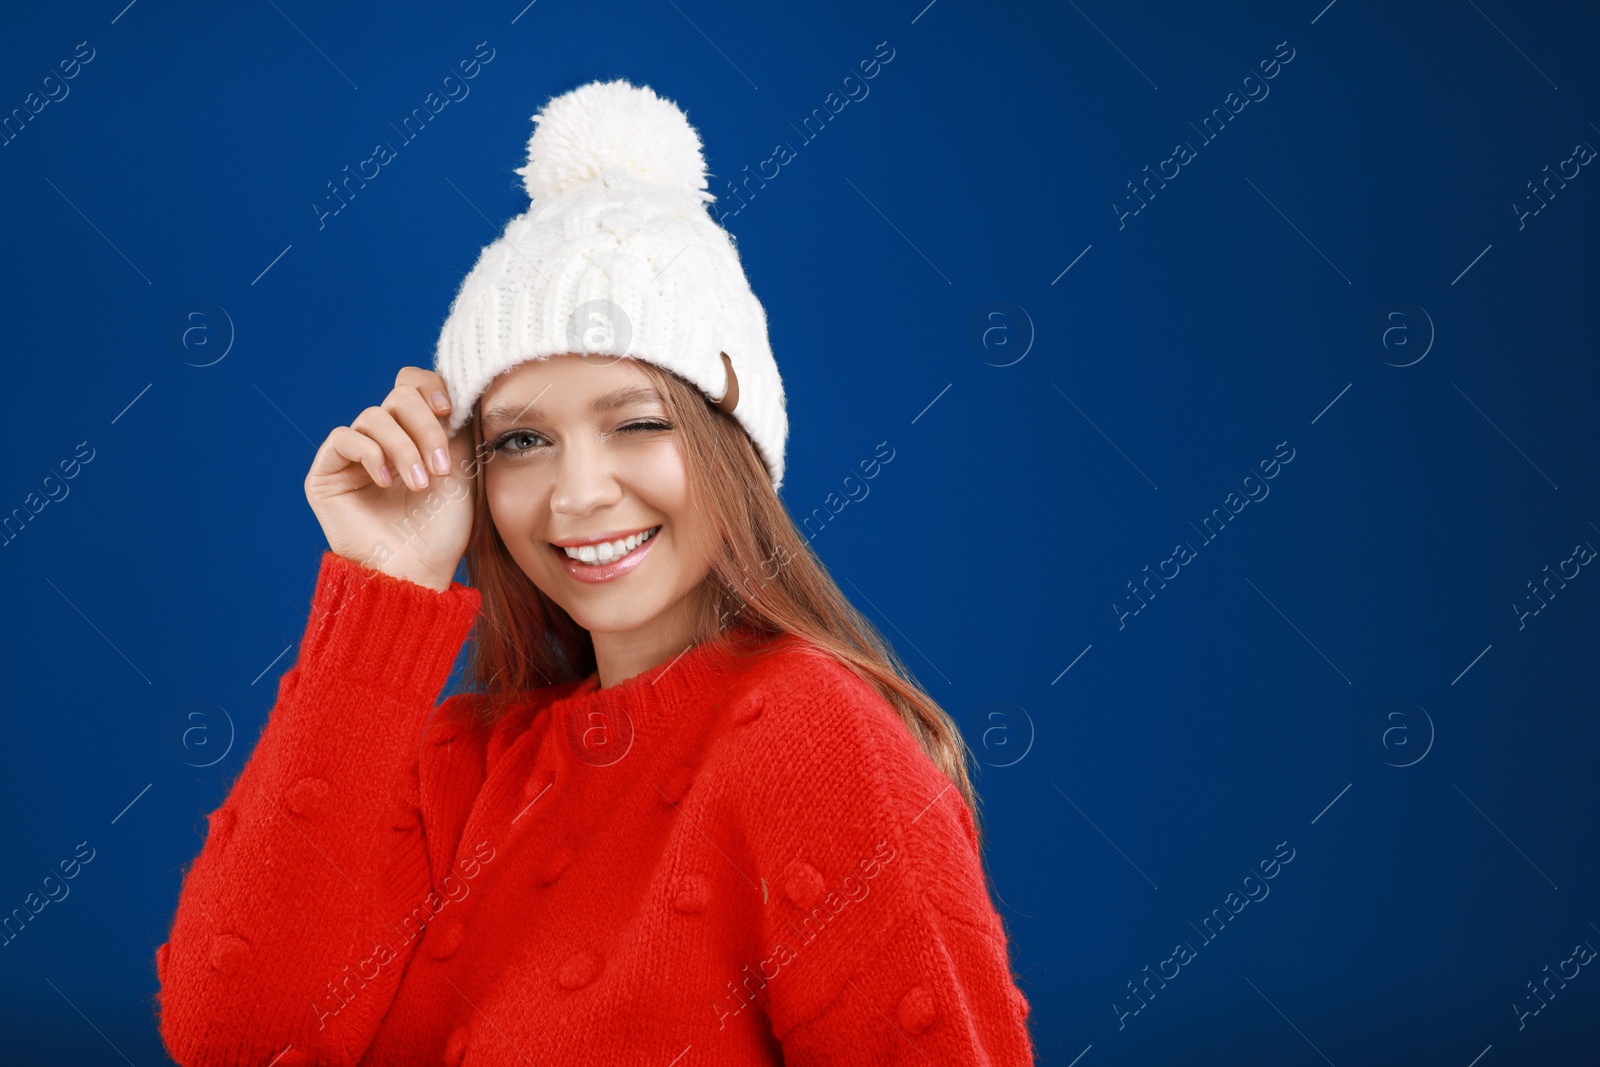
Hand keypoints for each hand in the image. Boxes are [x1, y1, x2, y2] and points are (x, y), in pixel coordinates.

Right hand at [304, 367, 477, 590]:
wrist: (419, 570)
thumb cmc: (444, 528)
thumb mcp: (462, 466)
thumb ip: (457, 423)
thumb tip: (459, 383)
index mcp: (415, 433)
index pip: (412, 385)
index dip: (429, 386)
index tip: (450, 410)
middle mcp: (383, 439)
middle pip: (398, 396)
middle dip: (425, 427)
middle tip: (441, 467)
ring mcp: (353, 455)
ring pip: (374, 416)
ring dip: (404, 449)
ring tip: (420, 484)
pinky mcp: (327, 473)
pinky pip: (344, 438)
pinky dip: (371, 453)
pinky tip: (386, 482)